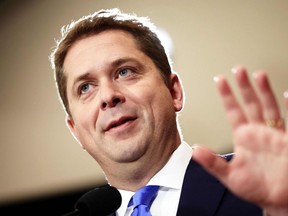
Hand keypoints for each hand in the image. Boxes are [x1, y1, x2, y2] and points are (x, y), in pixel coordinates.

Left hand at [193, 66, 287, 212]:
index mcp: (244, 136)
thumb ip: (213, 163)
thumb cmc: (256, 188)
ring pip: (270, 107)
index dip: (227, 96)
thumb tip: (195, 150)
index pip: (233, 111)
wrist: (279, 200)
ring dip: (265, 91)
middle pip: (251, 104)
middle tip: (238, 69)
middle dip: (244, 87)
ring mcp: (276, 134)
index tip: (220, 80)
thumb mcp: (230, 176)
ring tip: (259, 75)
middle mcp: (259, 131)